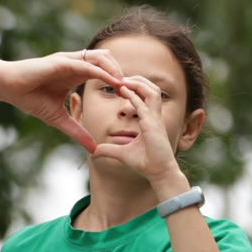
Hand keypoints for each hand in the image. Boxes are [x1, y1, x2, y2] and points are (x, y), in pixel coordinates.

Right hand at [0, 48, 129, 151]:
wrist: (9, 87)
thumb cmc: (29, 98)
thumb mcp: (58, 119)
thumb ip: (76, 131)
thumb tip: (92, 148)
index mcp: (75, 74)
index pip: (103, 73)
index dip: (118, 83)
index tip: (131, 97)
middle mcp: (75, 64)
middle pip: (108, 61)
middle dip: (122, 74)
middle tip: (134, 90)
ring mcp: (69, 60)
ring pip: (101, 58)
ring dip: (115, 69)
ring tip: (126, 84)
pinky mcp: (62, 61)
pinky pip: (86, 64)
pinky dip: (101, 71)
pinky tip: (111, 81)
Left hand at [87, 72, 187, 192]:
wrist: (158, 173)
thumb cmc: (145, 163)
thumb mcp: (121, 154)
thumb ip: (108, 150)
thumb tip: (93, 152)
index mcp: (151, 119)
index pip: (145, 96)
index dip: (134, 88)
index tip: (119, 86)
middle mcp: (155, 116)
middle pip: (151, 88)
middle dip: (137, 80)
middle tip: (120, 78)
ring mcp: (155, 119)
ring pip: (152, 91)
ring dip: (138, 83)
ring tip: (122, 80)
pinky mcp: (152, 126)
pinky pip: (144, 105)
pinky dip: (134, 96)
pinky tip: (123, 90)